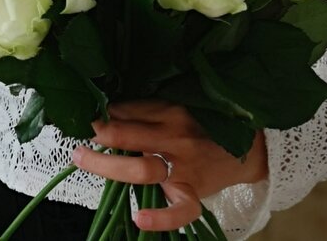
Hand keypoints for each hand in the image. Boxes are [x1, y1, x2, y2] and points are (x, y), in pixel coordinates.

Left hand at [72, 100, 267, 230]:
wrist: (249, 149)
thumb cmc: (203, 127)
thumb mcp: (176, 108)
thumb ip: (143, 110)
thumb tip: (106, 110)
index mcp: (170, 112)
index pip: (127, 110)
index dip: (101, 113)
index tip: (82, 114)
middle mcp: (175, 138)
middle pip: (128, 136)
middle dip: (98, 134)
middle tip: (77, 135)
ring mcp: (183, 168)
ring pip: (143, 170)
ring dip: (108, 166)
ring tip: (82, 158)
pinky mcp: (193, 193)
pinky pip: (180, 211)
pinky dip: (161, 218)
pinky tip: (139, 219)